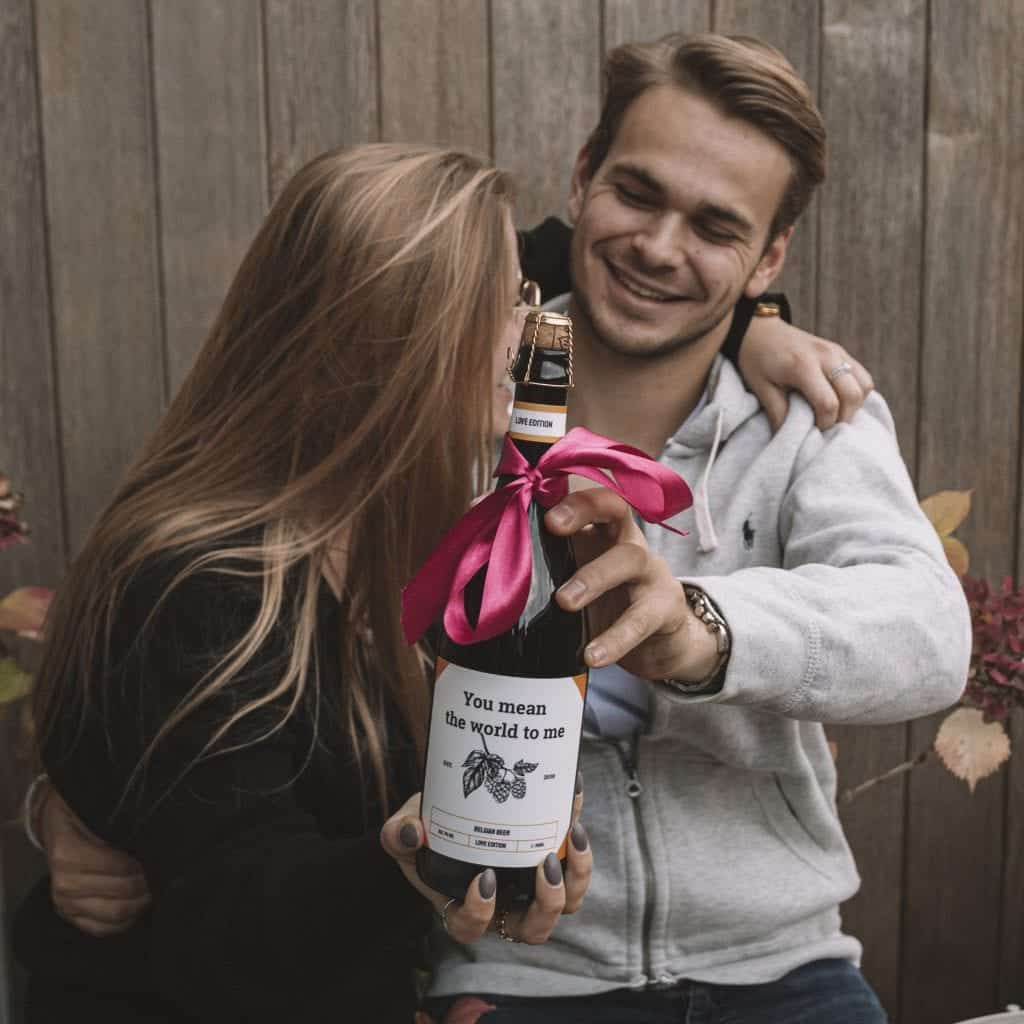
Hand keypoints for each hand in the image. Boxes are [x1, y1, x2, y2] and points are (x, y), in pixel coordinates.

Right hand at [38, 783, 150, 935]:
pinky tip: (138, 908)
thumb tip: (153, 831)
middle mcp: (64, 882)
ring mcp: (64, 903)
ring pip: (114, 914)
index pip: (119, 867)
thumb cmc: (82, 815)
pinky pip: (100, 929)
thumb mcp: (97, 809)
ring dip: (139, 904)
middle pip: (120, 893)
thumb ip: (121, 822)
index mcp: (69, 854)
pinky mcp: (68, 916)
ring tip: (154, 889)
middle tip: (163, 876)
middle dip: (146, 885)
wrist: (55, 826)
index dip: (143, 865)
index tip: (158, 858)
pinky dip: (123, 923)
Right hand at [380, 782, 590, 945]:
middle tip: (546, 863)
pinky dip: (580, 838)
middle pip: (533, 929)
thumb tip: (410, 833)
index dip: (479, 912)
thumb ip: (398, 833)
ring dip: (575, 877)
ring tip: (573, 836)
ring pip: (565, 904)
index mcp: (462, 905)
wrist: (449, 807)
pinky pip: (575, 864)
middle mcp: (503, 906)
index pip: (470, 927)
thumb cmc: (426, 827)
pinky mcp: (552, 860)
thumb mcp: (404, 827)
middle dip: (546, 903)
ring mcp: (531, 888)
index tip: (484, 878)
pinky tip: (574, 798)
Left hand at [548, 487, 716, 682]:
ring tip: (564, 601)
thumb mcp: (573, 573)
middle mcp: (627, 539)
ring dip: (594, 577)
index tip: (529, 501)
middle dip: (582, 508)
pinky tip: (592, 655)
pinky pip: (641, 620)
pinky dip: (615, 639)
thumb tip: (477, 515)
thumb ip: (533, 551)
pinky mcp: (664, 608)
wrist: (660, 640)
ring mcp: (650, 571)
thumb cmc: (606, 598)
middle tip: (551, 525)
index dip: (561, 493)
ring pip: (628, 559)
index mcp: (600, 528)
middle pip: (614, 506)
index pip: (584, 494)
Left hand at [739, 315, 873, 430]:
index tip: (813, 430)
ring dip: (854, 405)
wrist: (760, 331)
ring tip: (834, 414)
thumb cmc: (757, 361)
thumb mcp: (761, 388)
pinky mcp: (841, 350)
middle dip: (844, 417)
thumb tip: (793, 437)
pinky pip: (862, 376)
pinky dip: (857, 392)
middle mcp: (826, 355)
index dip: (824, 423)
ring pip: (865, 385)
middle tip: (826, 426)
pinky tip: (839, 400)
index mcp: (803, 365)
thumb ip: (778, 413)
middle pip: (853, 395)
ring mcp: (837, 350)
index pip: (828, 403)